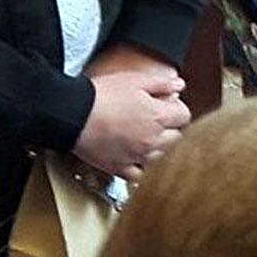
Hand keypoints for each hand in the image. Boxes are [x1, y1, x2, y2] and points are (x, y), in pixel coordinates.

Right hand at [75, 50, 189, 181]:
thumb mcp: (134, 80)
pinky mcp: (120, 168)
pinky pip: (140, 176)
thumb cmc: (100, 96)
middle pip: (176, 138)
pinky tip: (137, 159)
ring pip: (162, 158)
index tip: (168, 106)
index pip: (184, 117)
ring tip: (145, 137)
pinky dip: (142, 169)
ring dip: (159, 148)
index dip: (177, 109)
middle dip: (170, 128)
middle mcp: (152, 140)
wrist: (72, 114)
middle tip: (157, 120)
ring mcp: (137, 156)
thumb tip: (179, 84)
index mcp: (158, 117)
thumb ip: (161, 83)